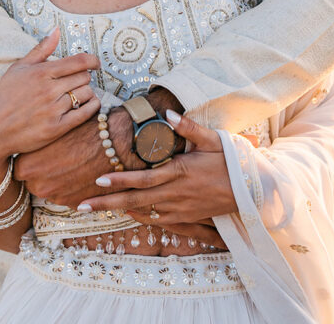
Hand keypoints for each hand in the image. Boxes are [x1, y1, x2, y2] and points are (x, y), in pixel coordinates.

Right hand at [0, 28, 99, 188]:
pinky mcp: (56, 128)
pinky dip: (92, 107)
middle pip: (84, 77)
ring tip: (79, 94)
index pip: (79, 61)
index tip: (96, 63)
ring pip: (86, 94)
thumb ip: (41, 49)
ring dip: (86, 92)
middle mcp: (49, 90)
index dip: (92, 60)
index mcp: (41, 72)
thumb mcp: (18, 68)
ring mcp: (53, 110)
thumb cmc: (3, 97)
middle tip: (79, 81)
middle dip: (84, 77)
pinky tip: (88, 104)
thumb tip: (57, 29)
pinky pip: (85, 114)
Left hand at [14, 102, 133, 204]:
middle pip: (33, 183)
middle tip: (57, 158)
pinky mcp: (74, 203)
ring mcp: (56, 197)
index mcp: (28, 166)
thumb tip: (29, 148)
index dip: (30, 161)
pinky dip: (73, 188)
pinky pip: (68, 196)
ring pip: (51, 190)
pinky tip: (82, 171)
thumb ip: (36, 146)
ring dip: (58, 181)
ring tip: (73, 163)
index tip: (38, 155)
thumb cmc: (82, 129)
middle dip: (42, 173)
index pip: (18, 170)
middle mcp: (39, 185)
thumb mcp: (52, 132)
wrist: (114, 140)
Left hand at [75, 111, 238, 224]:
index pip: (143, 179)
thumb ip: (189, 127)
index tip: (97, 180)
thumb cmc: (231, 161)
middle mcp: (176, 193)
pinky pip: (158, 220)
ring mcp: (181, 208)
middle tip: (81, 205)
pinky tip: (128, 212)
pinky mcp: (187, 217)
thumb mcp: (213, 139)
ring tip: (96, 208)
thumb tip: (168, 113)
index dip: (120, 180)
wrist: (252, 191)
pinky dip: (140, 216)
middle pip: (136, 200)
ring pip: (143, 212)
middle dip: (107, 203)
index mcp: (180, 171)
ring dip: (119, 210)